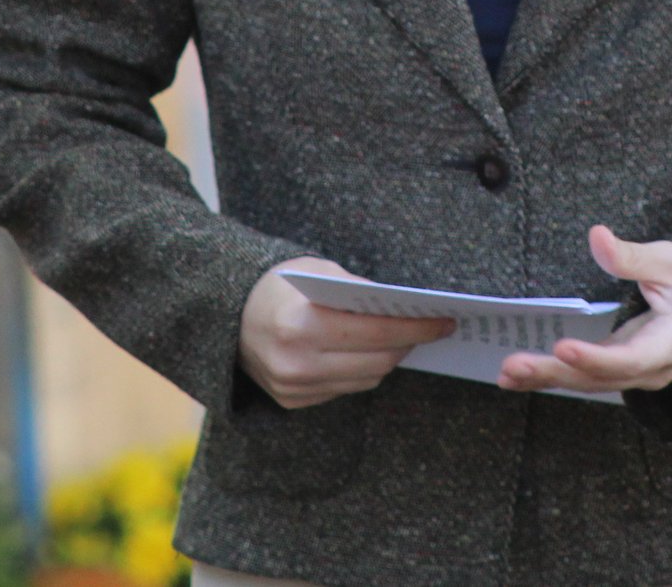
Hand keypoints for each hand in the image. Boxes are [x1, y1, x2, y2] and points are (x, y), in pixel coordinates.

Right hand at [238, 258, 454, 409]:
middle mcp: (297, 363)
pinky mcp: (293, 401)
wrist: (226, 313)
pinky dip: (362, 371)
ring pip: (365, 380)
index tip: (445, 320)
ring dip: (389, 359)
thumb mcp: (318, 270)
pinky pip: (344, 389)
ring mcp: (294, 388)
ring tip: (406, 339)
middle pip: (377, 362)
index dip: (417, 327)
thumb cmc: (278, 285)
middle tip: (433, 328)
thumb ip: (360, 290)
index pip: (377, 332)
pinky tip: (370, 353)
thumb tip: (407, 306)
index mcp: (302, 325)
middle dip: (409, 343)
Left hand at [498, 226, 671, 395]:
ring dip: (547, 378)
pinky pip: (583, 378)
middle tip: (514, 365)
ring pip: (589, 383)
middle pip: (602, 377)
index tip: (563, 347)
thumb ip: (633, 256)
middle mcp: (653, 368)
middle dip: (557, 372)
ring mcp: (634, 374)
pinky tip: (517, 377)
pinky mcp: (617, 369)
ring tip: (507, 373)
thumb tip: (597, 236)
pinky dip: (551, 377)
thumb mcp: (671, 261)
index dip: (598, 357)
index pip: (633, 357)